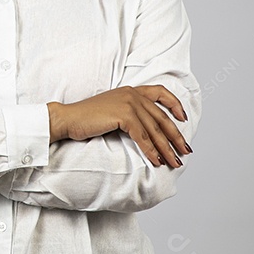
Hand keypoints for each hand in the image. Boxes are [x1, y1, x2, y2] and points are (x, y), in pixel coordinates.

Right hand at [48, 85, 189, 167]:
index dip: (175, 105)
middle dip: (175, 137)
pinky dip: (151, 150)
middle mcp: (132, 94)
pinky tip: (156, 161)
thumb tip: (147, 132)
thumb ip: (130, 114)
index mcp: (131, 90)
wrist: (69, 118)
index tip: (183, 118)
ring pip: (154, 129)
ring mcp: (128, 103)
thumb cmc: (87, 119)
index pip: (160, 92)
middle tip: (184, 152)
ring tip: (174, 162)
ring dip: (166, 148)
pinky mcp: (123, 115)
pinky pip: (143, 136)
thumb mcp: (113, 111)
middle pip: (162, 117)